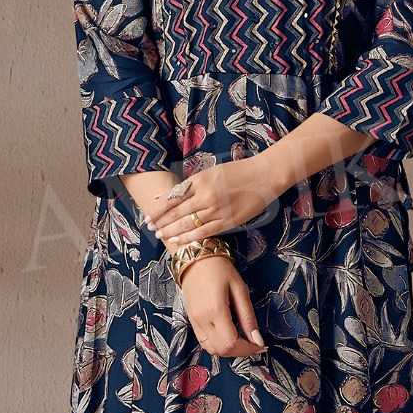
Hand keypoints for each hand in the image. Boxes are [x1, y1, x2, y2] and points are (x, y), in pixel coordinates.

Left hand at [144, 156, 284, 250]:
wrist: (264, 177)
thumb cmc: (238, 171)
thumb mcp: (211, 171)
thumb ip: (193, 183)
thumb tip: (173, 194)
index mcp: (200, 180)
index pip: (173, 197)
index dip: (158, 208)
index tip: (148, 215)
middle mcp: (205, 196)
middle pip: (176, 212)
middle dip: (160, 221)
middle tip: (149, 228)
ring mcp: (216, 210)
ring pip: (187, 224)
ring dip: (170, 231)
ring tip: (160, 235)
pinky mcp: (227, 221)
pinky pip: (203, 232)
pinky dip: (188, 237)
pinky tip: (177, 240)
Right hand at [176, 254, 266, 357]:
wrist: (195, 259)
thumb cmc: (220, 269)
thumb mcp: (240, 289)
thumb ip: (248, 317)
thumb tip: (258, 340)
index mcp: (215, 310)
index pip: (231, 343)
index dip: (248, 349)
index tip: (260, 345)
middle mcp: (202, 320)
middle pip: (221, 351)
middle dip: (240, 351)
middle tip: (253, 343)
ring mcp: (194, 322)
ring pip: (211, 350)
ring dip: (229, 350)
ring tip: (242, 340)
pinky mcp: (191, 321)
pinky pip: (204, 342)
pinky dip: (218, 345)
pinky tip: (229, 335)